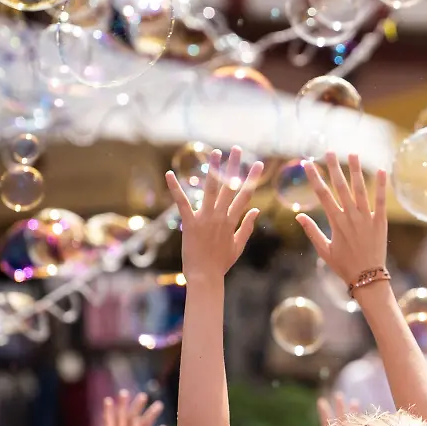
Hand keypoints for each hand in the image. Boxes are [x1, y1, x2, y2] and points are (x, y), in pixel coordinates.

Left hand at [165, 146, 263, 280]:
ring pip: (211, 189)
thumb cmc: (221, 263)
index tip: (257, 164)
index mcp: (233, 220)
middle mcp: (221, 216)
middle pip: (229, 186)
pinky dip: (175, 188)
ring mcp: (206, 218)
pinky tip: (169, 174)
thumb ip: (248, 226)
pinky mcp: (190, 223)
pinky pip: (182, 202)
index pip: (245, 194)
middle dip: (233, 166)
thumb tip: (257, 210)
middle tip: (235, 149)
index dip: (252, 178)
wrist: (205, 276)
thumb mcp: (239, 245)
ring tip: (215, 152)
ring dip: (213, 169)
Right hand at [296, 152, 387, 286]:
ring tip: (353, 154)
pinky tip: (381, 171)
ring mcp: (366, 218)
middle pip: (340, 187)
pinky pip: (381, 200)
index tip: (308, 164)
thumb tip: (299, 216)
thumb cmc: (344, 265)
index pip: (322, 195)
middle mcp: (350, 216)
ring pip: (360, 189)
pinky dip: (381, 185)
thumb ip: (312, 231)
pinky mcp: (380, 221)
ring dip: (356, 171)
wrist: (367, 277)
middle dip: (334, 168)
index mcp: (335, 222)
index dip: (315, 178)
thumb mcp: (323, 250)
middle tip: (329, 151)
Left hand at [316, 392, 359, 425]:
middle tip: (338, 395)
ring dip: (353, 412)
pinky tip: (365, 415)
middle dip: (340, 407)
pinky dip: (362, 423)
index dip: (324, 412)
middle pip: (340, 419)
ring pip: (352, 423)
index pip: (325, 423)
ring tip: (354, 401)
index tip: (321, 401)